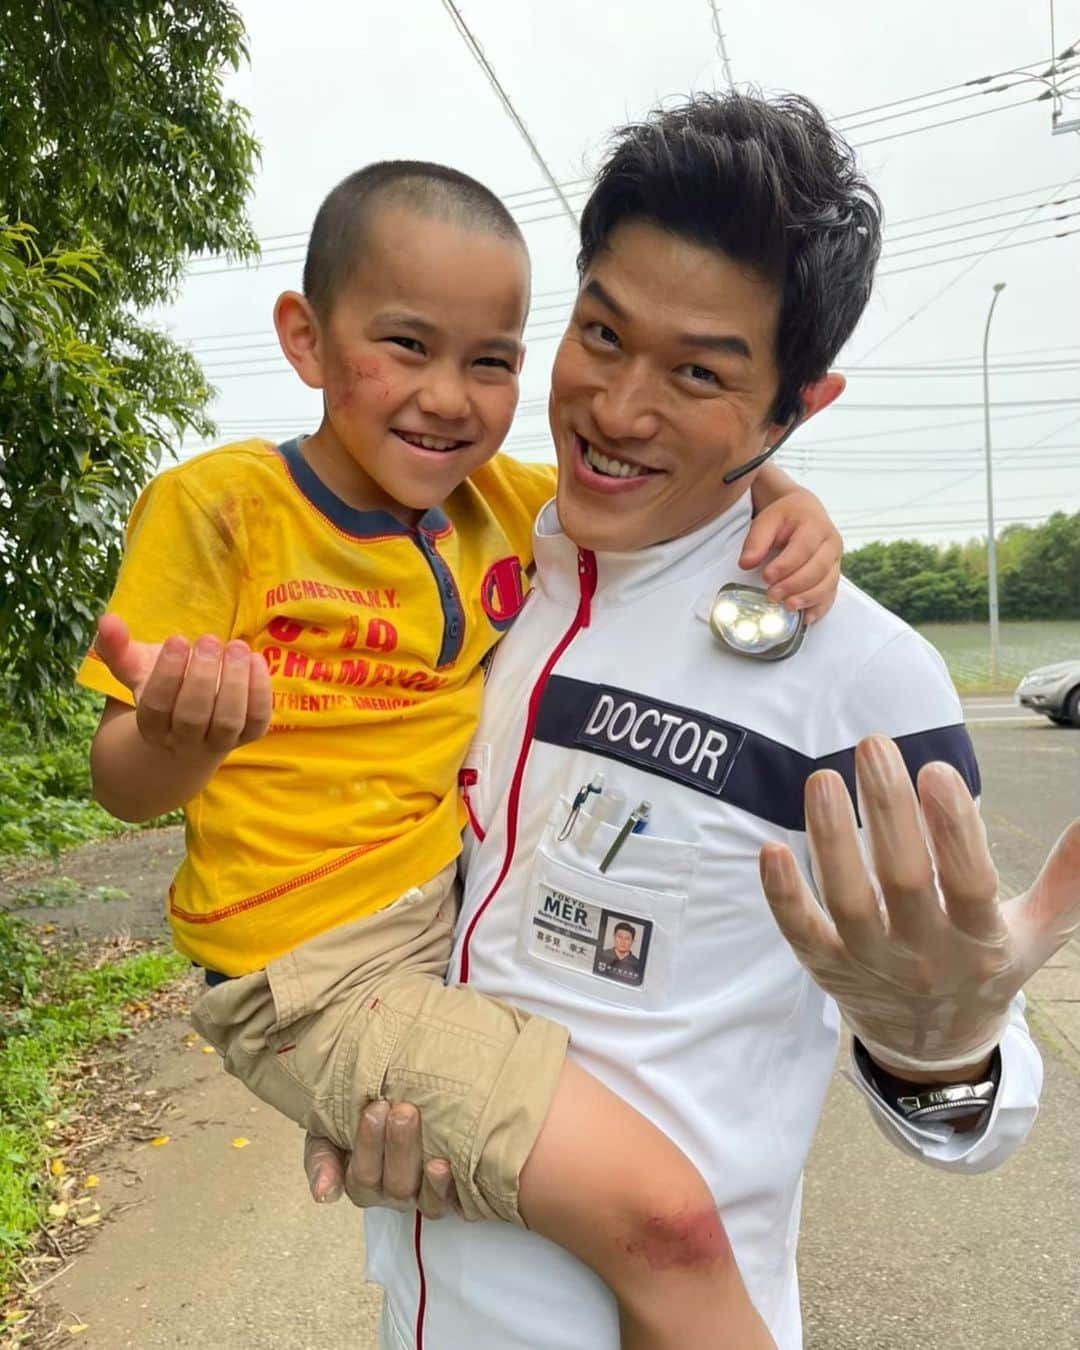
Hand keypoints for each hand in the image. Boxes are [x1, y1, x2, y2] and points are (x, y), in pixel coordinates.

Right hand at [95, 613, 271, 757]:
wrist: (192, 727)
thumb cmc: (163, 688)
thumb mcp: (136, 670)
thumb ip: (117, 647)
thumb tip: (107, 619)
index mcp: (152, 727)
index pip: (157, 707)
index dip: (167, 674)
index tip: (177, 639)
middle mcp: (184, 741)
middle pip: (192, 717)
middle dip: (202, 677)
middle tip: (209, 640)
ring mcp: (218, 742)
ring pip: (227, 722)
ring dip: (235, 683)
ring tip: (236, 646)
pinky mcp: (248, 737)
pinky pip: (258, 721)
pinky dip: (260, 691)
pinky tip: (255, 660)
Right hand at [304, 1102, 457, 1219]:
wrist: (396, 1097)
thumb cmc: (360, 1115)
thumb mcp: (328, 1132)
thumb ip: (320, 1159)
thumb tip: (323, 1194)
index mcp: (363, 1180)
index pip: (362, 1177)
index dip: (368, 1146)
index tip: (375, 1108)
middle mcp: (394, 1191)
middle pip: (395, 1185)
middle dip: (399, 1147)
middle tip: (403, 1111)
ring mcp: (424, 1194)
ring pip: (424, 1198)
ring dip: (428, 1176)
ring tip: (432, 1149)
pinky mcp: (453, 1193)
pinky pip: (454, 1203)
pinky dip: (450, 1188)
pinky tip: (449, 1166)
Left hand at [739, 487, 841, 624]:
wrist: (805, 512)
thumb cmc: (786, 516)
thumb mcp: (767, 520)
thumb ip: (756, 540)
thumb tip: (746, 563)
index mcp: (816, 525)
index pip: (803, 548)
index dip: (785, 565)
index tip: (766, 577)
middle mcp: (831, 544)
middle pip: (818, 569)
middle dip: (794, 585)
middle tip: (772, 595)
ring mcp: (835, 561)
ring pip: (828, 584)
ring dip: (808, 598)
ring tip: (788, 606)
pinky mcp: (833, 575)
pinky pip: (831, 594)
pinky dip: (820, 608)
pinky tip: (807, 618)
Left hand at [759, 735, 1079, 1074]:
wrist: (933, 1047)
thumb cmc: (984, 968)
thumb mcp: (1036, 933)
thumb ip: (1068, 880)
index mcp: (978, 942)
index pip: (969, 884)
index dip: (954, 829)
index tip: (938, 770)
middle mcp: (923, 956)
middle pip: (902, 882)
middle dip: (887, 810)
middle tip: (873, 745)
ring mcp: (870, 964)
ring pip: (847, 902)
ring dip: (830, 839)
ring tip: (821, 778)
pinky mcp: (826, 967)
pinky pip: (800, 932)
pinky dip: (783, 894)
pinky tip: (770, 848)